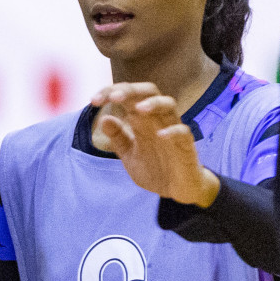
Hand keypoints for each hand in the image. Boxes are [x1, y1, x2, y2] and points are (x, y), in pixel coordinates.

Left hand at [90, 82, 219, 206]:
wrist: (174, 190)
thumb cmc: (153, 167)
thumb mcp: (128, 154)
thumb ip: (117, 137)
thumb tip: (104, 119)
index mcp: (141, 119)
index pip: (127, 96)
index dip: (110, 93)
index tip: (93, 101)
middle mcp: (157, 119)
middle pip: (149, 91)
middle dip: (131, 90)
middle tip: (113, 97)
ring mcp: (172, 130)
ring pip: (169, 105)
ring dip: (153, 103)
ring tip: (138, 108)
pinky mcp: (186, 145)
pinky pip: (183, 132)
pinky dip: (172, 131)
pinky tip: (159, 135)